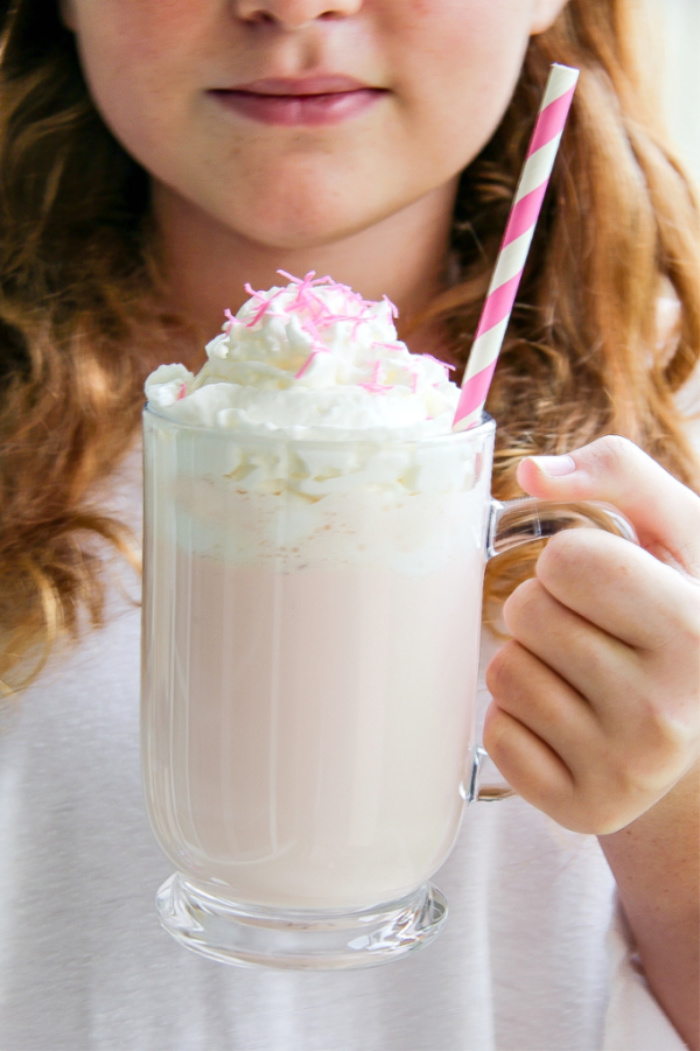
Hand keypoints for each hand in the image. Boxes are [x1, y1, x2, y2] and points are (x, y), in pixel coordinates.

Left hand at [483, 435, 699, 833]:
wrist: (696, 724)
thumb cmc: (676, 614)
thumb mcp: (678, 533)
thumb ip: (617, 473)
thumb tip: (530, 473)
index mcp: (694, 628)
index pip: (567, 559)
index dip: (570, 562)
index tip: (605, 586)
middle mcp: (668, 709)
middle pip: (526, 612)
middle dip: (543, 609)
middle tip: (591, 633)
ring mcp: (626, 769)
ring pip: (504, 672)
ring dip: (529, 661)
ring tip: (583, 678)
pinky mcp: (585, 809)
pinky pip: (496, 734)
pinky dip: (518, 720)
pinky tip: (568, 722)